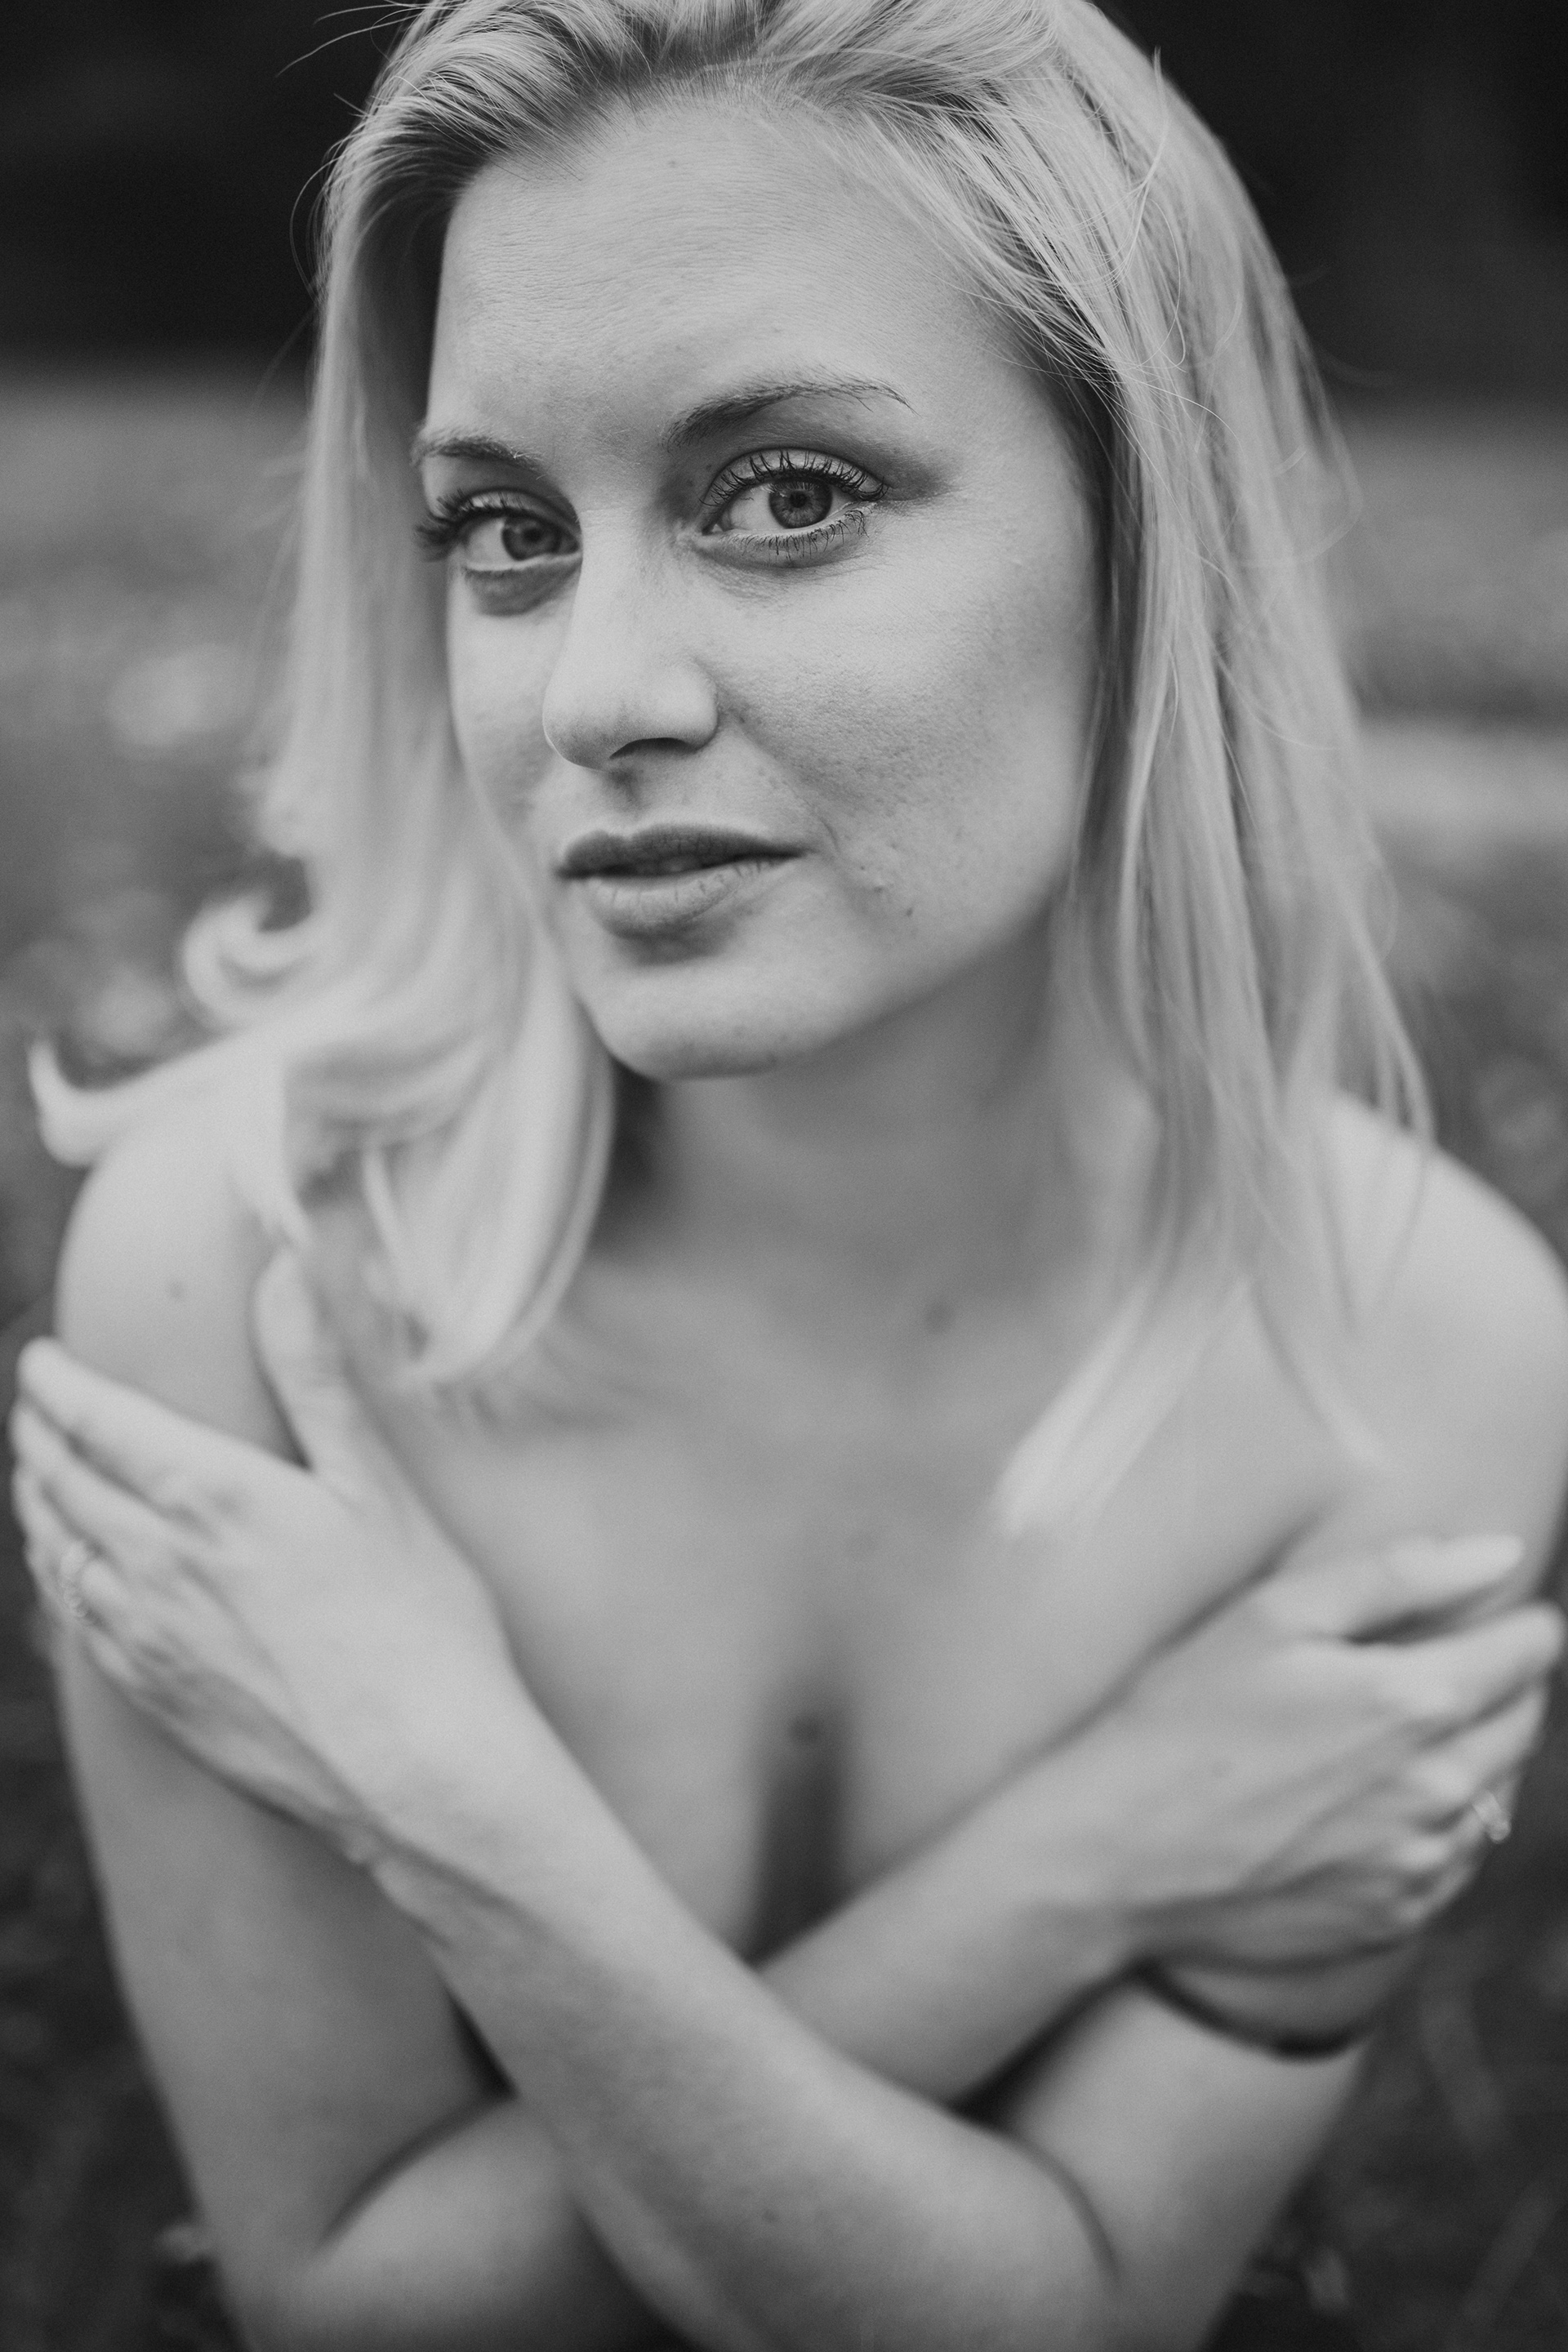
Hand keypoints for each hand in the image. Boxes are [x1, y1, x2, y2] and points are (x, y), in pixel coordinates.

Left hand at [9, 1253, 527, 1864]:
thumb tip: (284, 1267)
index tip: (41, 1360)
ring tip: (37, 1477)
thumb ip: (314, 1374)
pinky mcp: (153, 1697)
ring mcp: (145, 1638)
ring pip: (56, 1553)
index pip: (96, 1420)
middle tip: (34, 1410)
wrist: (418, 1775)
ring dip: (37, 1504)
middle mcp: (153, 1563)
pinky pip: (75, 1620)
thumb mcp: (377, 1484)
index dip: (57, 1383)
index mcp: (208, 1495)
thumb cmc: (421, 1624)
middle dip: (38, 1435)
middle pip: (60, 1482)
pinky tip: (71, 1573)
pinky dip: (57, 1576)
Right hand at [1038, 1534, 1560, 1974]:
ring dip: (1469, 1752)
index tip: (1481, 1611)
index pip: (1531, 1650)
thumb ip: (1397, 1577)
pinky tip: (1368, 1798)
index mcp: (1413, 1703)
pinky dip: (1437, 1820)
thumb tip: (1501, 1552)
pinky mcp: (1396, 1915)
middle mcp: (1439, 1791)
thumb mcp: (1272, 1617)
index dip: (1513, 1618)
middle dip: (1498, 1680)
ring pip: (1499, 1791)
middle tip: (1428, 1660)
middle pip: (1527, 1719)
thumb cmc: (1180, 1718)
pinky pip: (1458, 1857)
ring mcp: (1421, 1863)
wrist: (1114, 1855)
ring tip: (1387, 1732)